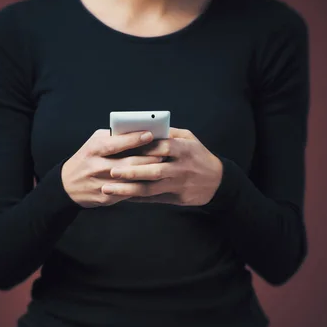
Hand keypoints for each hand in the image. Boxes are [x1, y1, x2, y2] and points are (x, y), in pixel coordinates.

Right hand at [61, 129, 162, 207]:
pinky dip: (142, 186)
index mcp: (94, 150)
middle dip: (148, 158)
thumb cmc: (86, 158)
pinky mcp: (106, 198)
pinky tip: (153, 181)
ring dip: (149, 173)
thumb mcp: (94, 143)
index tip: (150, 134)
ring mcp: (102, 184)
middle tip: (164, 152)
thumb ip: (113, 137)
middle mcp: (97, 167)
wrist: (68, 185)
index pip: (116, 144)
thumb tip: (137, 132)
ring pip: (131, 179)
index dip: (134, 139)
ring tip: (163, 167)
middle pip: (128, 163)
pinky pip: (128, 192)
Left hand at [102, 127, 223, 205]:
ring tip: (108, 188)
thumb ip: (169, 133)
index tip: (122, 148)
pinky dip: (136, 198)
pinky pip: (153, 199)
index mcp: (184, 149)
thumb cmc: (198, 155)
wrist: (217, 181)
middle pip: (153, 170)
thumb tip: (145, 127)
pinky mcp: (177, 198)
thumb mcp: (189, 139)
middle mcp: (181, 168)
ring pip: (150, 188)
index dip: (142, 148)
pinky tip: (121, 197)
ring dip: (128, 189)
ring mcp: (178, 184)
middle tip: (110, 171)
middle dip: (131, 171)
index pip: (161, 147)